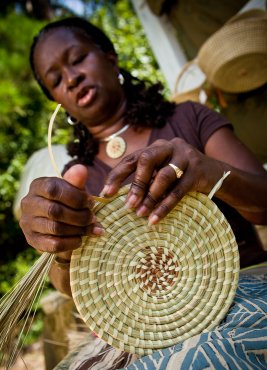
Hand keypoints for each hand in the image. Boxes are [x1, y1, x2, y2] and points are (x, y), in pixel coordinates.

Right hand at [20, 164, 103, 252]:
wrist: (58, 224)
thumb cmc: (68, 202)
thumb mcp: (73, 190)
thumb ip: (76, 181)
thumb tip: (81, 169)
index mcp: (38, 186)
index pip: (54, 190)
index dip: (76, 197)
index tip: (92, 203)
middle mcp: (28, 203)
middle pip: (55, 211)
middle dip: (80, 216)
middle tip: (93, 218)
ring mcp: (27, 223)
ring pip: (55, 228)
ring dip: (78, 230)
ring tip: (91, 229)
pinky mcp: (32, 240)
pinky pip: (53, 245)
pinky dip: (71, 243)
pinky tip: (80, 240)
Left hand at [101, 138, 224, 223]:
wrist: (217, 174)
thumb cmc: (182, 176)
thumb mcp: (163, 173)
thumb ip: (147, 179)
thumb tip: (123, 200)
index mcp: (157, 146)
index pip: (132, 158)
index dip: (116, 175)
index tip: (105, 193)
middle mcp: (170, 147)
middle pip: (146, 159)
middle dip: (135, 184)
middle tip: (128, 205)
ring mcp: (186, 157)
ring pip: (163, 176)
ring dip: (151, 197)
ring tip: (141, 214)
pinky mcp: (198, 171)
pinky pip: (179, 191)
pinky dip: (165, 205)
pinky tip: (155, 219)